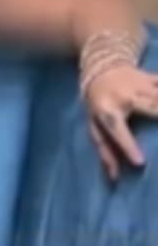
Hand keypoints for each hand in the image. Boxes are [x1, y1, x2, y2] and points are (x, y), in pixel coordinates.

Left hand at [84, 65, 157, 180]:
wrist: (100, 68)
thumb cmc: (99, 104)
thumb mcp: (95, 125)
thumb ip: (105, 149)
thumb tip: (114, 177)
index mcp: (107, 110)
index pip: (118, 130)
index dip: (128, 147)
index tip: (140, 163)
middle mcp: (124, 96)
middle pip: (153, 108)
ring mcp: (140, 84)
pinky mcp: (151, 77)